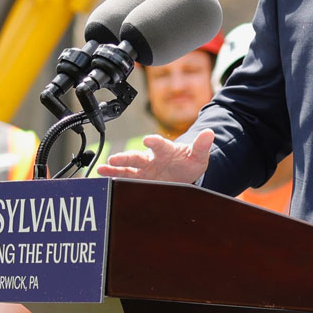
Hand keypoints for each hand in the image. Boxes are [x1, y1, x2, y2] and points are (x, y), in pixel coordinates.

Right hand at [96, 126, 212, 184]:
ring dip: (115, 167)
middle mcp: (151, 157)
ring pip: (127, 167)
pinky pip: (124, 177)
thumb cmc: (188, 162)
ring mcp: (143, 168)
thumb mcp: (198, 155)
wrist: (183, 172)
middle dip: (126, 157)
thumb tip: (210, 133)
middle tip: (115, 158)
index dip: (154, 142)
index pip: (159, 144)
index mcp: (165, 150)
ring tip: (103, 168)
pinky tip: (102, 176)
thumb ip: (202, 146)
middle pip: (137, 156)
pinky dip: (112, 176)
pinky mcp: (139, 178)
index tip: (148, 140)